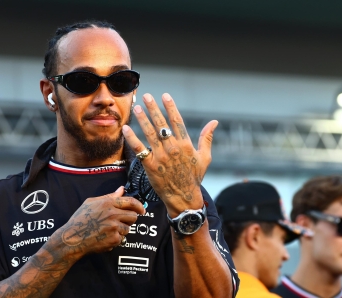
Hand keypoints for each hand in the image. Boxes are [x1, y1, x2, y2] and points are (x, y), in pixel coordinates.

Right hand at [58, 186, 144, 257]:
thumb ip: (109, 196)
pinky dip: (115, 239)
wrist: (72, 238)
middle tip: (120, 221)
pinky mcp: (114, 239)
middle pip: (133, 216)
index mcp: (108, 203)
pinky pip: (121, 238)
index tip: (142, 210)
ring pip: (128, 228)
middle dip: (129, 219)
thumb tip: (122, 189)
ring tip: (108, 230)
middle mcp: (113, 214)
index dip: (139, 206)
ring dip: (121, 230)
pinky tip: (104, 237)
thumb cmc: (80, 219)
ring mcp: (114, 227)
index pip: (131, 202)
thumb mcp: (91, 202)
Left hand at [122, 93, 217, 216]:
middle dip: (153, 109)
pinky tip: (126, 129)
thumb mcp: (205, 157)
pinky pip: (140, 149)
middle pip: (161, 124)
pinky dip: (132, 138)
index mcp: (186, 144)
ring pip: (150, 133)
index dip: (170, 107)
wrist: (184, 197)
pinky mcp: (151, 166)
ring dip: (142, 119)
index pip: (177, 121)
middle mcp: (173, 148)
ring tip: (136, 108)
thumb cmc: (194, 177)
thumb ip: (206, 138)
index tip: (165, 96)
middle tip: (146, 96)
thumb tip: (214, 122)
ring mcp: (161, 157)